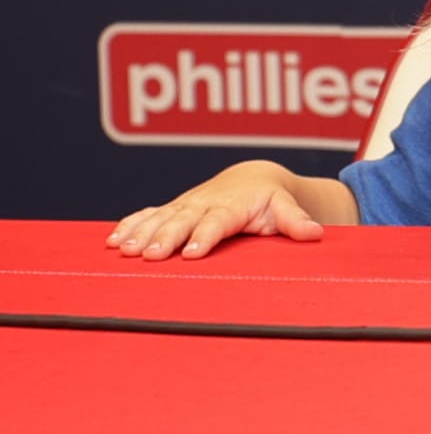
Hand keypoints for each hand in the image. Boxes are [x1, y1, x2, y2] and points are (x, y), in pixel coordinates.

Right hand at [106, 161, 328, 260]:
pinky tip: (112, 240)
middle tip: (148, 256)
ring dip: (140, 233)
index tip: (190, 252)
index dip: (203, 236)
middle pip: (182, 220)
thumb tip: (315, 233)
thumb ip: (296, 220)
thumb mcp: (285, 207)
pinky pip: (148, 215)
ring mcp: (186, 205)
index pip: (217, 221)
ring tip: (122, 250)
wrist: (253, 177)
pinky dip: (130, 225)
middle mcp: (204, 203)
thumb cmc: (270, 198)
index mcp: (232, 205)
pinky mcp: (173, 209)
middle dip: (165, 237)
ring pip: (160, 218)